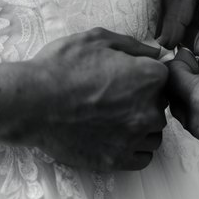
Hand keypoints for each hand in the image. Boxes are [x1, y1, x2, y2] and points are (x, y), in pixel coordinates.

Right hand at [9, 28, 168, 171]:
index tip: (128, 79)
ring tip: (114, 119)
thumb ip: (133, 46)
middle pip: (161, 107)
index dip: (146, 76)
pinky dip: (134, 149)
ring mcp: (134, 137)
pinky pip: (143, 158)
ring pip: (154, 134)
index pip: (165, 78)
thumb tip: (154, 53)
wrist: (32, 102)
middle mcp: (149, 109)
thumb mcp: (97, 39)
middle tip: (116, 98)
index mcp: (149, 77)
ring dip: (142, 127)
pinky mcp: (118, 160)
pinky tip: (116, 138)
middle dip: (144, 102)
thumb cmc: (62, 66)